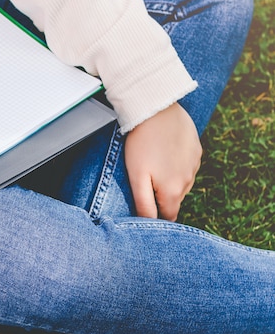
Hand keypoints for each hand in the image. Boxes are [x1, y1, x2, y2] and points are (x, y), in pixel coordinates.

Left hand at [124, 103, 201, 220]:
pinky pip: (186, 164)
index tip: (145, 209)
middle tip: (144, 182)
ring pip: (181, 182)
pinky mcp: (196, 149)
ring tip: (152, 164)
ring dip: (168, 179)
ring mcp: (195, 164)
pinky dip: (175, 164)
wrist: (157, 109)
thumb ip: (144, 203)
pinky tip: (163, 152)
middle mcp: (189, 181)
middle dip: (161, 197)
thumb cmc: (141, 144)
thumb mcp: (137, 177)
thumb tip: (148, 223)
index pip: (168, 216)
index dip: (157, 216)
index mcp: (174, 191)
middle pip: (174, 199)